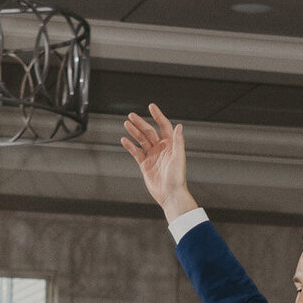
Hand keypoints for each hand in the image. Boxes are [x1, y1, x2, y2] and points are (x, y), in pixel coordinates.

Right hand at [121, 104, 197, 219]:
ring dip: (134, 132)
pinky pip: (136, 152)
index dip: (158, 115)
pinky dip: (130, 146)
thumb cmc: (177, 178)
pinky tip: (124, 140)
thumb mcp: (179, 157)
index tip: (151, 106)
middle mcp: (161, 149)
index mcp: (171, 145)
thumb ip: (178, 141)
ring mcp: (153, 156)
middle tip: (131, 115)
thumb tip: (179, 126)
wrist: (170, 195)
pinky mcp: (145, 165)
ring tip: (126, 124)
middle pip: (149, 131)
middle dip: (140, 123)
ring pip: (141, 140)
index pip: (164, 126)